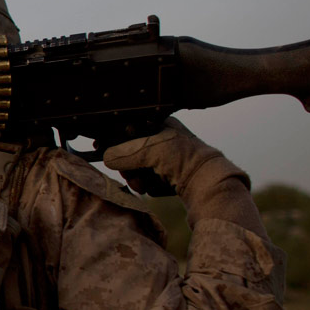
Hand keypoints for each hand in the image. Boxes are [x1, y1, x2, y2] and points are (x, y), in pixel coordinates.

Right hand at [102, 118, 222, 197]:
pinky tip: (151, 187)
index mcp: (158, 123)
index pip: (127, 127)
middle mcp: (160, 138)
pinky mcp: (168, 174)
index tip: (100, 146)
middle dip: (126, 164)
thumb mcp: (150, 150)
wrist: (209, 183)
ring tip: (142, 184)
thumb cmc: (185, 158)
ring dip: (135, 177)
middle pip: (128, 150)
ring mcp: (164, 157)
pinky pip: (147, 177)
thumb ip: (124, 152)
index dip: (113, 138)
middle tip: (127, 172)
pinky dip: (146, 184)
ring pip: (136, 166)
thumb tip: (106, 158)